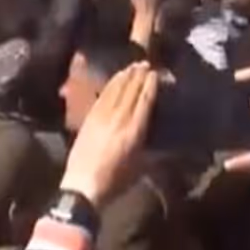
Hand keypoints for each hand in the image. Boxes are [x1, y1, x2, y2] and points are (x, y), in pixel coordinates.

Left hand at [59, 61, 157, 207]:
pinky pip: (102, 97)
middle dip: (138, 76)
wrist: (83, 186)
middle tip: (145, 63)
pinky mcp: (89, 119)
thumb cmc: (116, 182)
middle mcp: (118, 120)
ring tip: (132, 66)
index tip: (155, 74)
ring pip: (115, 91)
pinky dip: (110, 85)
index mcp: (134, 131)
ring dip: (124, 77)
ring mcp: (101, 117)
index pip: (144, 102)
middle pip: (130, 92)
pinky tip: (114, 79)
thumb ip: (154, 152)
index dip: (150, 86)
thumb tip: (166, 144)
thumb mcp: (141, 168)